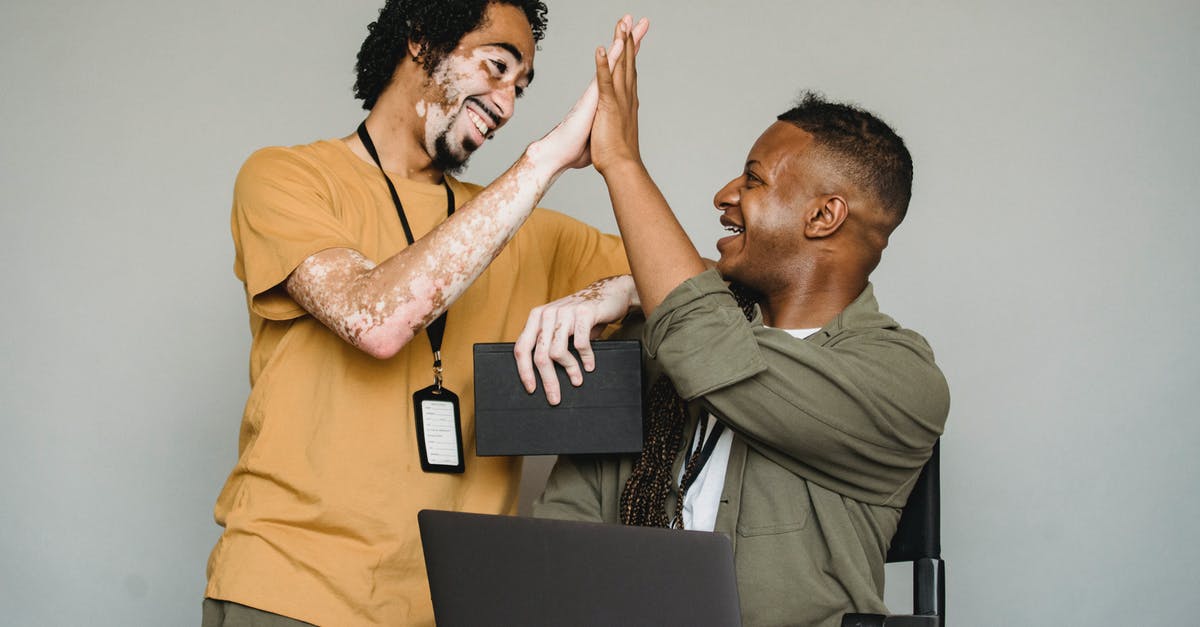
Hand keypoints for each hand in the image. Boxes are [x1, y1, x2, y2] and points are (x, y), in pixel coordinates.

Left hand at [514, 275, 638, 404]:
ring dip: (568, 370)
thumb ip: (549, 342)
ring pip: (557, 352)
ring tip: (576, 380)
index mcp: (536, 317)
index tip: (531, 389)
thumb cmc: (583, 315)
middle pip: (539, 355)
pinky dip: (585, 359)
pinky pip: (580, 344)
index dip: (524, 371)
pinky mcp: (583, 313)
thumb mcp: (561, 326)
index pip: (521, 347)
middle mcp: (547, 314)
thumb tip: (542, 374)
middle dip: (548, 380)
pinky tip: (589, 366)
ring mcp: (564, 312)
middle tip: (555, 397)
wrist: (609, 293)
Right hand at [526, 16, 648, 175]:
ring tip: (626, 21)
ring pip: (612, 62)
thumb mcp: (596, 134)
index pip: (620, 74)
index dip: (628, 57)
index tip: (636, 41)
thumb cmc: (577, 148)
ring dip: (620, 41)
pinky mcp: (593, 99)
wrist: (560, 154)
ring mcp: (596, 93)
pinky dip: (610, 59)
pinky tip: (616, 44)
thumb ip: (601, 125)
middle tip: (635, 20)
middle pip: (619, 61)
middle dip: (628, 40)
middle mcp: (601, 91)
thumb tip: (605, 127)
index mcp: (605, 99)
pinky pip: (604, 75)